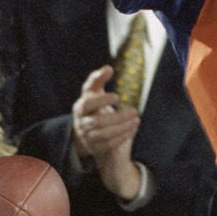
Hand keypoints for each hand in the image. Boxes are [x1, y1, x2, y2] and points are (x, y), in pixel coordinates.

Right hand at [72, 66, 140, 197]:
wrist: (84, 132)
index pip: (88, 104)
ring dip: (122, 127)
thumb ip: (98, 79)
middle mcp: (82, 123)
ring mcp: (88, 137)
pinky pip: (109, 145)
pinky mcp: (96, 148)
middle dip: (118, 117)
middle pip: (98, 122)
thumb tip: (108, 67)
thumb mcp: (92, 92)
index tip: (117, 97)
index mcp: (80, 108)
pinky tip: (133, 128)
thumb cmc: (91, 107)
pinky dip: (123, 136)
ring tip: (136, 119)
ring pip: (104, 134)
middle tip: (134, 110)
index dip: (102, 101)